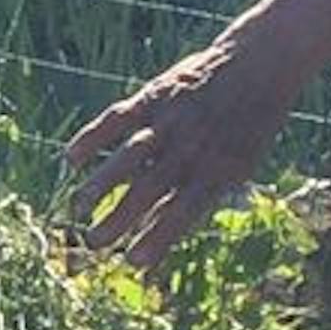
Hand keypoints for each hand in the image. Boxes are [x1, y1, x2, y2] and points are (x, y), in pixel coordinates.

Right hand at [67, 18, 325, 263]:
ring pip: (129, 157)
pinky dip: (92, 138)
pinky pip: (117, 119)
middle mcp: (191, 148)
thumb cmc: (248, 127)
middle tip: (95, 242)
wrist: (260, 66)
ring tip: (79, 208)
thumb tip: (165, 227)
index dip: (158, 238)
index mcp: (217, 171)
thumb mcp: (240, 165)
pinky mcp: (154, 97)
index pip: (183, 212)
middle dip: (120, 218)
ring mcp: (170, 121)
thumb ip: (204, 195)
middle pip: (149, 189)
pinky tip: (70, 159)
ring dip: (102, 184)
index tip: (134, 263)